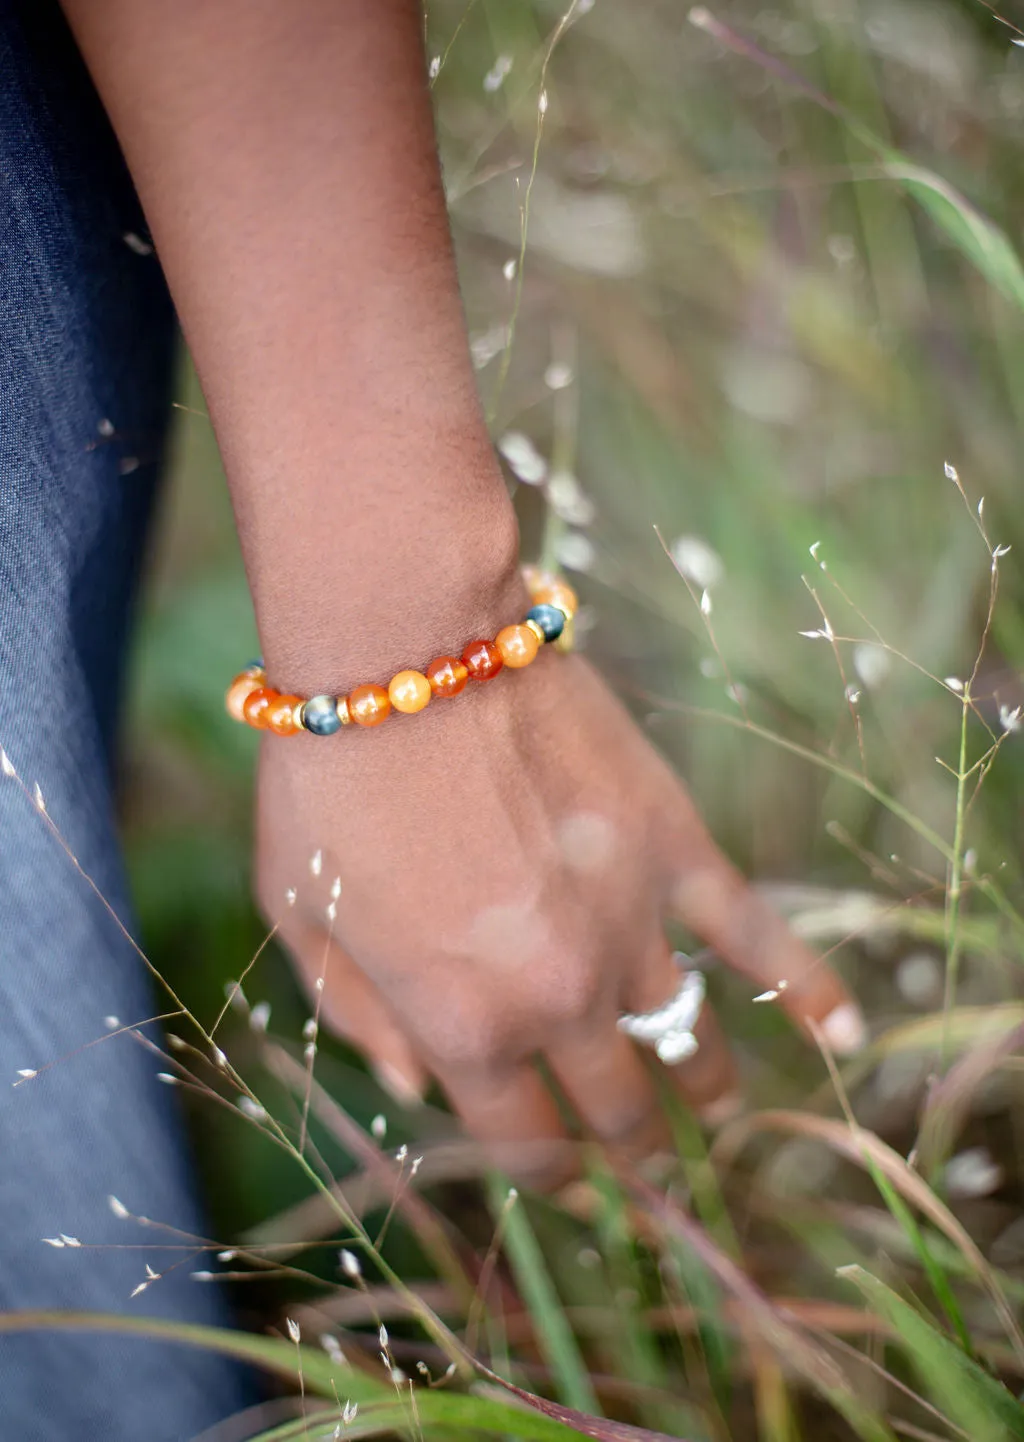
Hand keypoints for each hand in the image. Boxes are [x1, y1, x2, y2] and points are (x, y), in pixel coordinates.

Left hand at [254, 637, 863, 1175]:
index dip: (544, 1171)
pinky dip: (807, 990)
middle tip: (634, 1157)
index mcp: (462, 1026)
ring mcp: (629, 927)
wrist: (404, 655)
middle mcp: (558, 998)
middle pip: (617, 1108)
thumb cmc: (330, 783)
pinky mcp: (676, 850)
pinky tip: (842, 1036)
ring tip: (711, 1108)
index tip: (558, 1178)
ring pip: (689, 1040)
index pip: (522, 1140)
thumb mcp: (298, 916)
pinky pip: (757, 936)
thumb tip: (411, 1085)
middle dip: (626, 1149)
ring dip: (703, 1089)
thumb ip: (356, 1016)